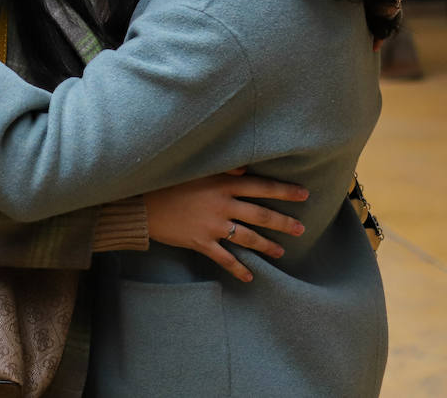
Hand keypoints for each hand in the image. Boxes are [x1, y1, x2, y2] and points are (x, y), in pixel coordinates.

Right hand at [144, 169, 308, 281]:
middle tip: (301, 229)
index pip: (261, 186)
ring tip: (281, 252)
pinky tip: (250, 277)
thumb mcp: (196, 169)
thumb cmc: (167, 182)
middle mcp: (222, 205)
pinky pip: (225, 258)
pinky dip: (238, 269)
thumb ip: (222, 168)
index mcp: (223, 183)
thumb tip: (244, 168)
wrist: (142, 205)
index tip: (304, 194)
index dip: (284, 191)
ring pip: (248, 238)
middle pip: (260, 215)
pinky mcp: (201, 242)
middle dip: (283, 222)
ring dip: (267, 246)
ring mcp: (213, 226)